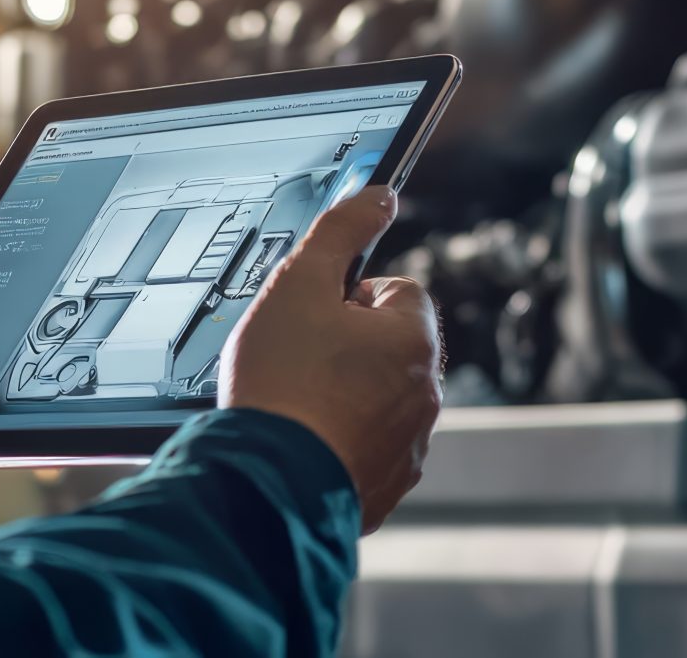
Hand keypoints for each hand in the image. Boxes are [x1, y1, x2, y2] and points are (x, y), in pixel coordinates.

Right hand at [221, 186, 442, 533]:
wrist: (263, 484)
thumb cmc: (281, 385)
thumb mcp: (298, 284)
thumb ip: (341, 231)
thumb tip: (379, 196)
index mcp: (411, 343)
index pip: (401, 291)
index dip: (353, 293)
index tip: (316, 312)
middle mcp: (423, 397)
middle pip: (390, 348)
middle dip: (349, 347)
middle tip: (298, 356)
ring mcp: (407, 448)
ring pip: (380, 402)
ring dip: (345, 396)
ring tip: (294, 402)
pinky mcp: (383, 489)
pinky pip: (366, 452)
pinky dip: (339, 443)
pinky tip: (300, 441)